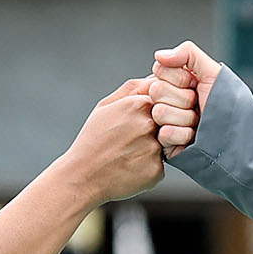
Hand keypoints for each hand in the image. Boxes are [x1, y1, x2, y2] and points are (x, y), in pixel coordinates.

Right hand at [62, 78, 165, 203]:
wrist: (82, 176)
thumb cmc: (93, 139)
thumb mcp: (106, 106)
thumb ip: (134, 88)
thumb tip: (157, 77)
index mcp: (138, 104)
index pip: (166, 98)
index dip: (157, 108)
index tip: (141, 119)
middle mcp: (150, 125)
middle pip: (170, 121)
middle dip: (159, 128)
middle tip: (134, 139)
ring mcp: (154, 148)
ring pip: (168, 143)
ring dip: (154, 147)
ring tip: (131, 152)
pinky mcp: (156, 170)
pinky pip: (162, 164)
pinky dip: (150, 165)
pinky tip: (131, 166)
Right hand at [150, 41, 219, 157]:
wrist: (239, 135)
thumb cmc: (229, 105)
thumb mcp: (213, 72)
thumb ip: (188, 53)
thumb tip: (159, 55)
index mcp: (174, 81)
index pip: (160, 70)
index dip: (180, 78)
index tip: (196, 85)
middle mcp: (166, 100)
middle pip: (156, 91)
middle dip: (184, 99)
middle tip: (198, 105)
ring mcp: (164, 122)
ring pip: (160, 112)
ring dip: (185, 118)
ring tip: (198, 121)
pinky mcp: (165, 142)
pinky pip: (165, 134)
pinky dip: (183, 135)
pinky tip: (193, 136)